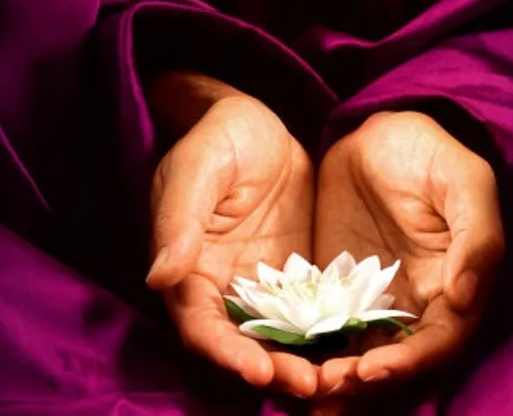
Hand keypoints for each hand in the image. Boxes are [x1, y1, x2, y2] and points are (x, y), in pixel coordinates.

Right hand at [146, 74, 316, 396]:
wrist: (257, 127)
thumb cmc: (217, 139)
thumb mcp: (198, 170)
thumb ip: (179, 222)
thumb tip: (159, 278)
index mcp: (189, 266)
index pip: (200, 323)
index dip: (224, 351)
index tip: (257, 369)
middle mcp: (223, 284)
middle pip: (241, 340)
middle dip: (270, 367)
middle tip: (308, 385)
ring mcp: (262, 281)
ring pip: (279, 333)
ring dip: (302, 359)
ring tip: (333, 379)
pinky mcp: (296, 272)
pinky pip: (311, 309)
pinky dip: (326, 331)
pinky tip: (353, 343)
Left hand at [314, 111, 503, 397]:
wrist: (377, 135)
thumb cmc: (428, 152)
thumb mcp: (464, 181)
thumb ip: (478, 236)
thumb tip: (464, 297)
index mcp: (453, 285)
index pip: (438, 341)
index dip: (408, 362)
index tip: (370, 370)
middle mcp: (415, 301)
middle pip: (396, 359)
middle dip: (363, 381)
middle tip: (325, 389)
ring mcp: (373, 297)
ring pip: (358, 351)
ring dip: (334, 377)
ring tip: (301, 388)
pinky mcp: (337, 286)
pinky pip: (324, 325)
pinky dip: (309, 348)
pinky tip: (284, 359)